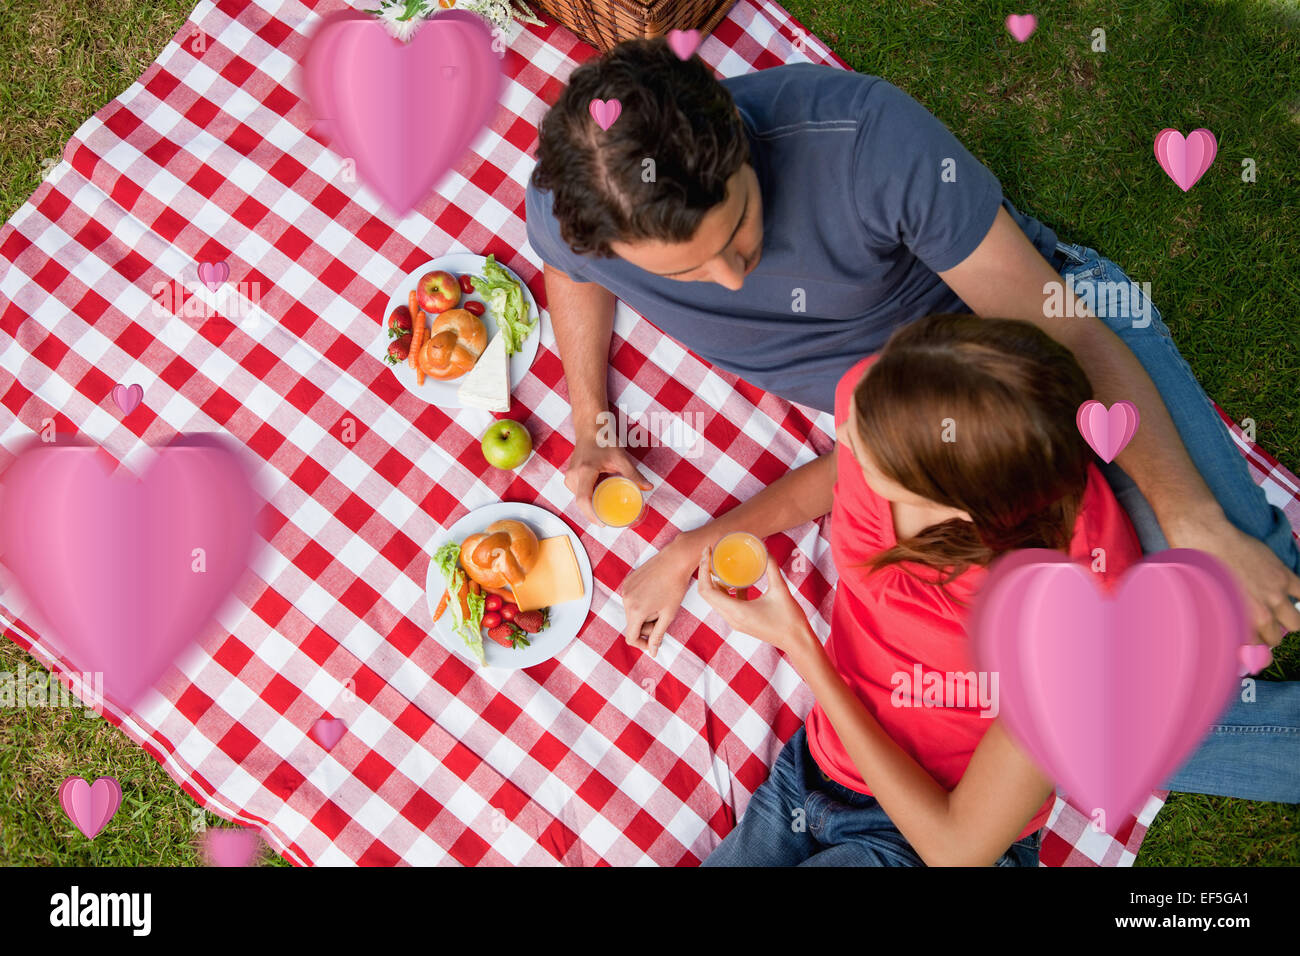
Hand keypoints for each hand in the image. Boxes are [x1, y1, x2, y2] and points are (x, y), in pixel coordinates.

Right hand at [564, 430, 652, 523]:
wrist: (590, 428)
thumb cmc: (603, 440)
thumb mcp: (620, 457)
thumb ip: (634, 474)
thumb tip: (648, 487)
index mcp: (584, 471)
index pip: (583, 500)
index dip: (592, 515)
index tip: (603, 523)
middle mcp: (573, 475)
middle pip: (581, 502)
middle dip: (593, 513)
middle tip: (608, 519)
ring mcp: (570, 476)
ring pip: (579, 498)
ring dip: (591, 505)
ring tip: (605, 509)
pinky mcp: (570, 476)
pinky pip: (578, 492)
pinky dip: (588, 497)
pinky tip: (598, 499)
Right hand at [621, 536, 698, 657]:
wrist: (675, 560)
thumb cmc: (675, 587)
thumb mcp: (668, 615)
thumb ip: (657, 635)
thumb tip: (652, 651)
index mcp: (636, 611)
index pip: (631, 637)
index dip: (642, 644)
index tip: (653, 642)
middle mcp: (626, 600)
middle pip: (632, 624)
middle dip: (646, 626)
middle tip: (662, 617)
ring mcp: (625, 589)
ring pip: (632, 612)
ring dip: (644, 613)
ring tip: (659, 603)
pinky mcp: (628, 581)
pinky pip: (631, 599)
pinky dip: (641, 602)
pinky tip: (654, 593)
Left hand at [695, 546, 815, 655]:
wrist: (797, 642)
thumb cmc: (790, 619)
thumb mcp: (780, 589)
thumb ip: (771, 568)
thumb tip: (764, 549)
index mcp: (736, 611)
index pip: (707, 590)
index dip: (703, 569)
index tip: (707, 552)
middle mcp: (731, 618)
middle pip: (707, 594)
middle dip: (705, 572)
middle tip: (711, 553)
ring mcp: (735, 621)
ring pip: (715, 599)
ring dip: (714, 581)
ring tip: (720, 563)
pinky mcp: (741, 621)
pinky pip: (726, 603)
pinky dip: (727, 589)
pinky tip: (736, 579)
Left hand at [1166, 516, 1299, 645]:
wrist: (1208, 539)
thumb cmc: (1199, 569)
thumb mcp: (1203, 603)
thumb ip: (1218, 622)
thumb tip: (1223, 636)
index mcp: (1237, 623)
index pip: (1253, 651)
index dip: (1252, 649)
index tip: (1250, 646)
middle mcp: (1259, 614)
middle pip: (1274, 639)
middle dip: (1268, 636)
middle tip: (1260, 627)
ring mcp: (1274, 596)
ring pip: (1295, 624)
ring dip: (1287, 622)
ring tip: (1277, 615)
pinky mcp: (1283, 577)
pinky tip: (1293, 600)